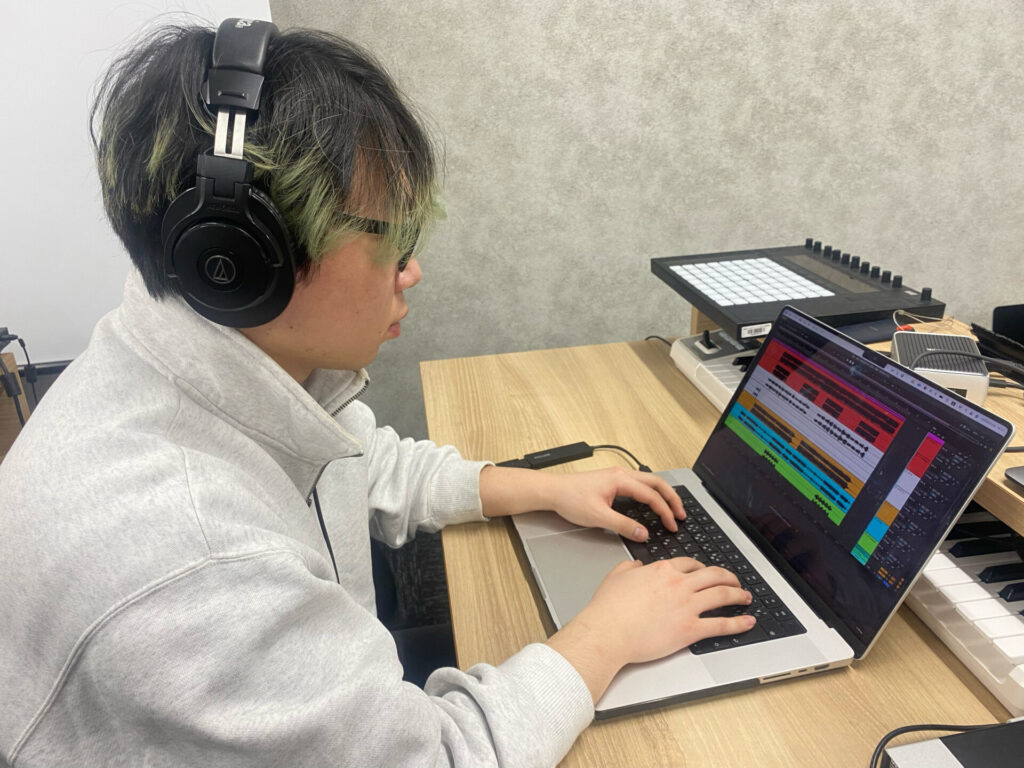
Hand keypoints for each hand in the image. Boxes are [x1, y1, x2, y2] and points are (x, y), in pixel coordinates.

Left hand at [543, 467, 683, 541]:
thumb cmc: (570, 499)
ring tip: (672, 509)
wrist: (551, 490)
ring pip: (649, 482)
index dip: (665, 511)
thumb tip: (643, 534)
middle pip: (656, 483)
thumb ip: (623, 526)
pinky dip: (651, 494)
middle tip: (682, 515)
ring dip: (662, 495)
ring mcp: (617, 476)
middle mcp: (621, 474)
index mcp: (620, 480)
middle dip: (672, 499)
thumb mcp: (598, 517)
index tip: (672, 525)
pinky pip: (639, 485)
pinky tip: (652, 503)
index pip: (652, 495)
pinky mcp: (612, 481)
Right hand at [547, 558, 752, 701]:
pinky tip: (747, 621)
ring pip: (722, 594)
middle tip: (735, 581)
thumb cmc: (608, 608)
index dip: (702, 567)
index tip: (707, 572)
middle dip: (728, 577)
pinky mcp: (690, 629)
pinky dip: (738, 623)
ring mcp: (687, 606)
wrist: (607, 632)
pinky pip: (721, 624)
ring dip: (738, 595)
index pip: (690, 564)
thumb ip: (629, 568)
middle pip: (713, 575)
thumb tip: (637, 565)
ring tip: (746, 597)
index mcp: (662, 570)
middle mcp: (678, 584)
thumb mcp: (616, 576)